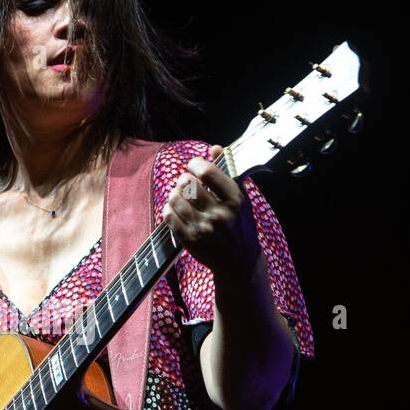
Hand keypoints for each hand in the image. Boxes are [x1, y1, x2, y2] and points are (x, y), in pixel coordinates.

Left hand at [165, 145, 264, 279]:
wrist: (239, 261)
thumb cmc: (239, 224)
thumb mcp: (241, 198)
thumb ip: (227, 172)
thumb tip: (215, 148)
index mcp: (235, 200)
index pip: (208, 172)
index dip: (196, 164)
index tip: (194, 165)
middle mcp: (219, 214)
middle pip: (187, 184)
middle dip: (184, 179)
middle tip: (186, 183)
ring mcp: (203, 228)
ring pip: (175, 198)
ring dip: (174, 193)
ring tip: (180, 195)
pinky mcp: (190, 240)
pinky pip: (169, 216)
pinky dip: (169, 209)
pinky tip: (176, 209)